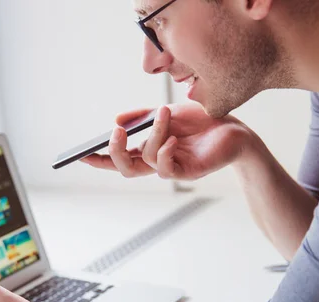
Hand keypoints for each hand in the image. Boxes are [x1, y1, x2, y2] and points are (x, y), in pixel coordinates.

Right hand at [81, 103, 253, 179]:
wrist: (235, 128)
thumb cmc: (202, 121)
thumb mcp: (167, 113)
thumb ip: (142, 117)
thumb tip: (116, 120)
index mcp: (150, 149)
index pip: (121, 158)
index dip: (101, 159)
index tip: (83, 155)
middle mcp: (157, 162)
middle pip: (126, 168)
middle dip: (116, 152)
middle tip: (116, 133)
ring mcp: (171, 168)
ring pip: (147, 160)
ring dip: (154, 135)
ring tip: (165, 114)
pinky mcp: (187, 172)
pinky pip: (166, 169)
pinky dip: (165, 152)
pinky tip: (174, 139)